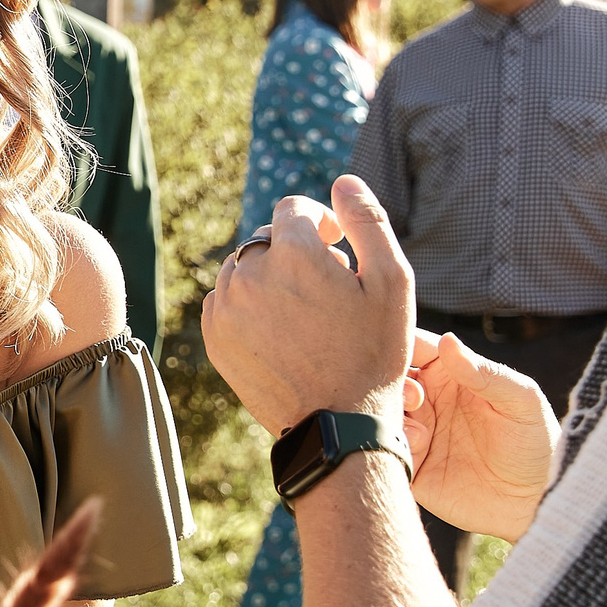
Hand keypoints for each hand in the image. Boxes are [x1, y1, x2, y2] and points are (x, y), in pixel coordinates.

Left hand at [203, 176, 413, 434]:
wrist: (337, 425)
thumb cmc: (373, 353)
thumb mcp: (392, 282)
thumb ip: (367, 222)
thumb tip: (343, 181)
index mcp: (292, 251)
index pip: (294, 209)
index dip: (321, 223)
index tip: (337, 246)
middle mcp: (249, 272)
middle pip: (268, 239)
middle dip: (297, 254)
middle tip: (329, 290)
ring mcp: (226, 306)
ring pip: (246, 269)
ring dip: (271, 279)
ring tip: (306, 314)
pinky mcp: (214, 336)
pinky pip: (227, 301)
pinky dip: (249, 306)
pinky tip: (281, 332)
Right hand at [403, 329, 558, 541]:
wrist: (535, 502)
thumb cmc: (536, 443)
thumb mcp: (521, 401)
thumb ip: (485, 372)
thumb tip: (448, 340)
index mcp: (451, 375)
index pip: (415, 347)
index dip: (401, 343)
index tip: (398, 350)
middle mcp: (428, 401)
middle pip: (389, 378)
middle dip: (390, 381)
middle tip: (414, 395)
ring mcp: (417, 433)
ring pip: (381, 412)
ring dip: (389, 412)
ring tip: (419, 426)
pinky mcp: (410, 466)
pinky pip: (384, 448)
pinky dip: (392, 441)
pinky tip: (420, 446)